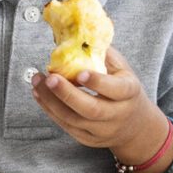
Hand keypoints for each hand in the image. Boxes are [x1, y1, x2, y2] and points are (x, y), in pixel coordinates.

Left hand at [30, 46, 163, 151]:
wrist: (135, 125)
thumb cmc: (123, 89)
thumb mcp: (121, 69)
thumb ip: (100, 53)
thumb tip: (75, 33)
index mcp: (129, 93)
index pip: (116, 90)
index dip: (98, 82)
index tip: (80, 73)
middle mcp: (118, 115)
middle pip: (91, 109)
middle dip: (67, 94)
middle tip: (49, 78)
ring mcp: (103, 131)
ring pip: (74, 119)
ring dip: (51, 101)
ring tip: (37, 82)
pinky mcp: (88, 139)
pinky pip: (66, 126)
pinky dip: (50, 110)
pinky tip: (39, 94)